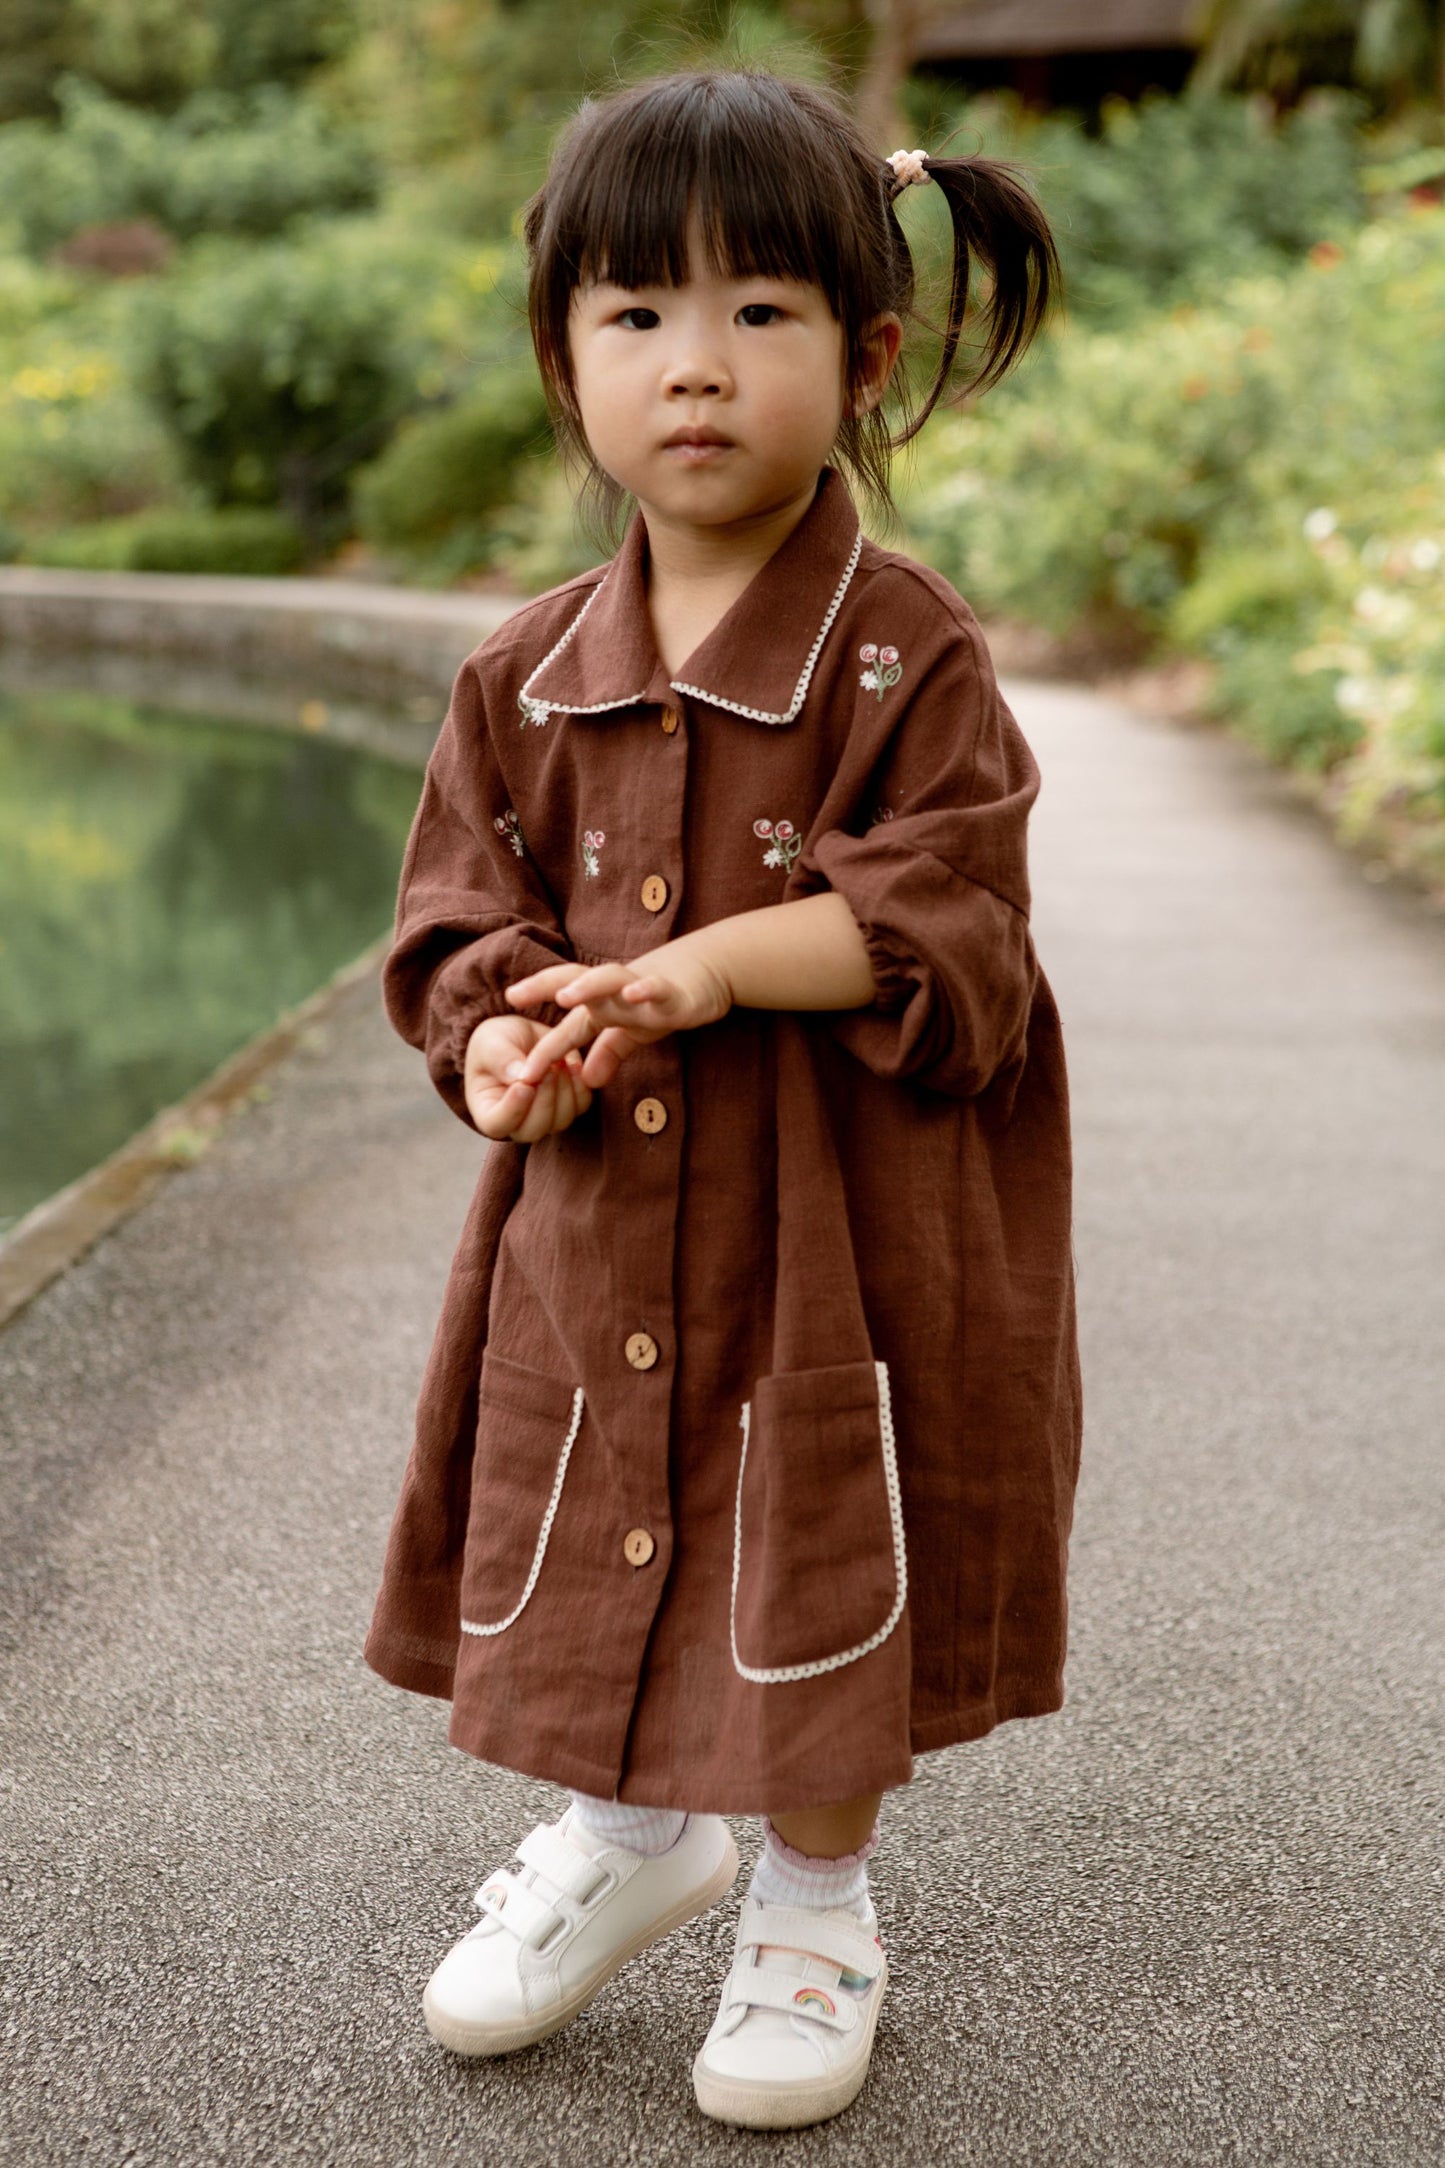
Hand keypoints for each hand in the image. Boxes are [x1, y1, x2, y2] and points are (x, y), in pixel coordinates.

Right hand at [463, 1014, 592, 1139]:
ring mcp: (544, 1118)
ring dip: (563, 1092)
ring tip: (558, 1062)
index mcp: (487, 1110)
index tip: (524, 1085)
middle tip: (548, 1069)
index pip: (497, 1125)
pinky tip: (572, 1065)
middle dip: (543, 1100)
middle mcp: (516, 1121)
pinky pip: (579, 1107)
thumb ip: (500, 1059)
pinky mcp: (568, 1106)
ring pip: (559, 1121)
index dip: (512, 1110)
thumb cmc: (497, 1041)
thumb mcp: (491, 1042)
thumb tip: (520, 1077)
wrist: (521, 1034)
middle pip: (532, 1130)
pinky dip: (579, 1087)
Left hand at [504, 940, 732, 1088]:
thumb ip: (609, 1053)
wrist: (708, 973)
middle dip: (543, 986)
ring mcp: (641, 990)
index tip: (519, 1072)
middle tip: (514, 995)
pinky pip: (656, 989)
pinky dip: (645, 990)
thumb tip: (588, 1082)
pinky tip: (634, 995)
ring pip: (609, 981)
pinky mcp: (672, 992)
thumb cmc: (662, 1000)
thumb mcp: (633, 1032)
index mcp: (603, 1006)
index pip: (568, 1026)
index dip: (544, 1047)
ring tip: (565, 995)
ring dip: (586, 986)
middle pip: (573, 982)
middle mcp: (615, 993)